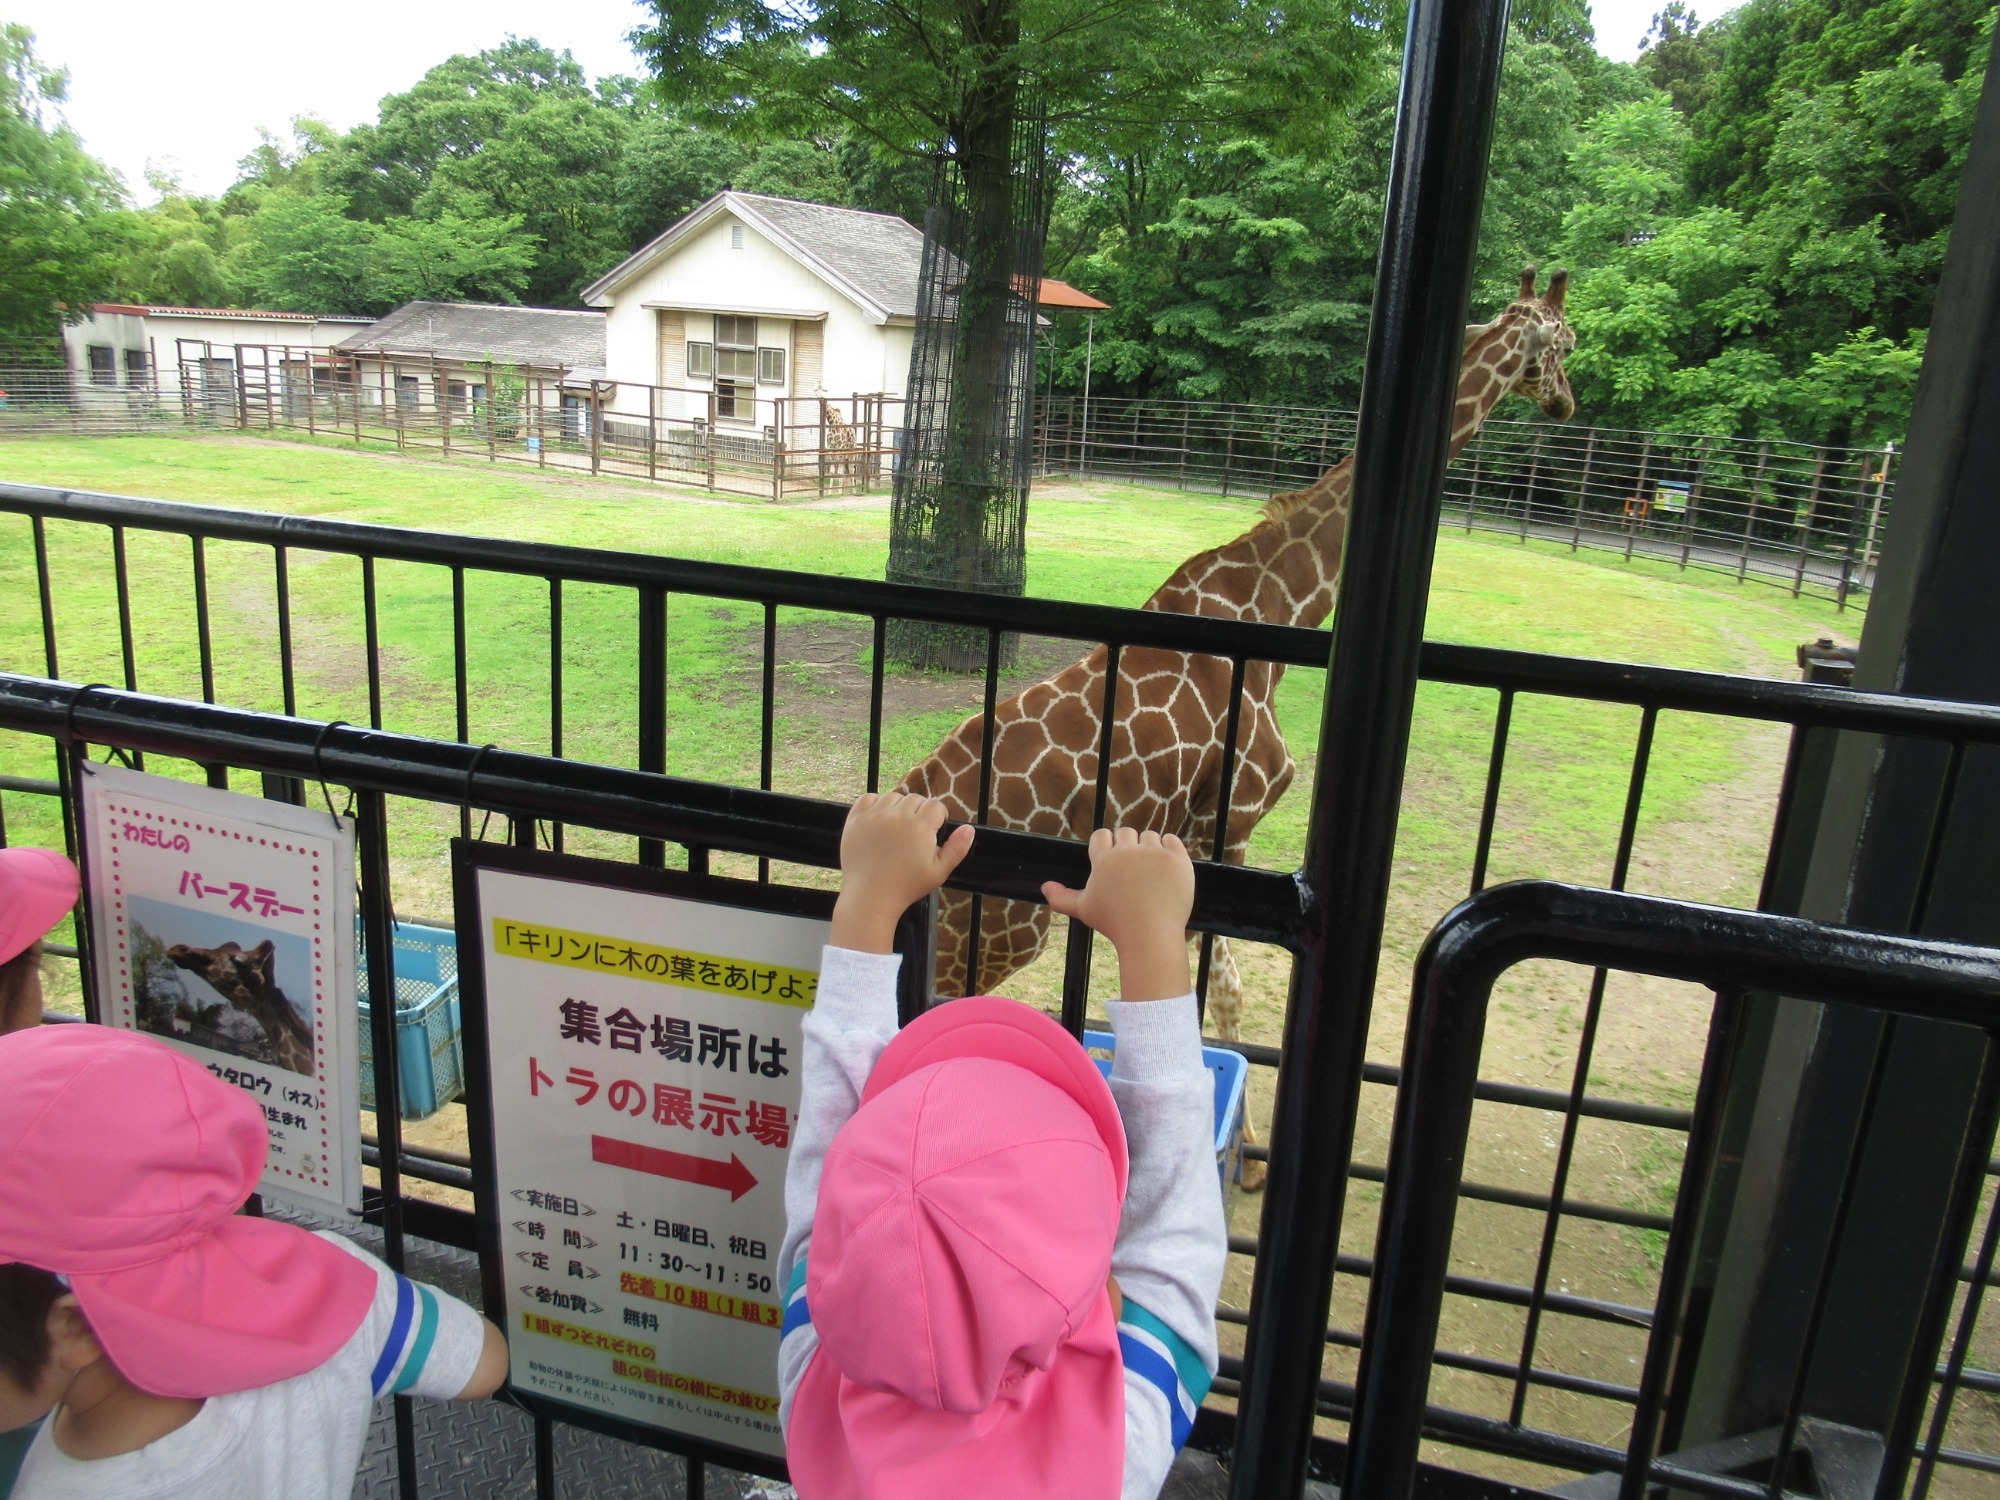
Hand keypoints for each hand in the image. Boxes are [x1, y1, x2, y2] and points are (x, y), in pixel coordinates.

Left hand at [830, 793, 974, 953]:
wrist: (870, 897)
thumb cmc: (907, 886)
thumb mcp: (939, 872)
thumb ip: (957, 849)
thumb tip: (969, 829)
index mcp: (920, 826)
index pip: (936, 805)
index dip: (938, 818)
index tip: (933, 833)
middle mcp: (897, 815)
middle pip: (915, 799)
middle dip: (919, 813)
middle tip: (914, 835)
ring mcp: (874, 815)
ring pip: (893, 797)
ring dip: (898, 808)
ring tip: (897, 829)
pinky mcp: (855, 819)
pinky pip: (868, 798)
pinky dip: (875, 804)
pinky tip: (878, 820)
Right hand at [1041, 828, 1193, 1001]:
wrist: (1150, 937)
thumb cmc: (1115, 924)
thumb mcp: (1084, 910)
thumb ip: (1061, 898)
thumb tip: (1044, 887)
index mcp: (1104, 859)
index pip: (1102, 835)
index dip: (1107, 849)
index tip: (1114, 867)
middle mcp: (1128, 852)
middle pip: (1126, 833)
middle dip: (1127, 848)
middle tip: (1132, 874)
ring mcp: (1155, 854)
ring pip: (1149, 836)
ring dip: (1148, 849)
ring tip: (1148, 876)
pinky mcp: (1177, 860)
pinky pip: (1171, 840)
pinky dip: (1169, 850)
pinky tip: (1164, 870)